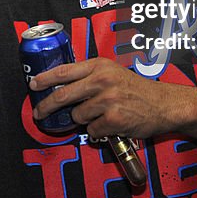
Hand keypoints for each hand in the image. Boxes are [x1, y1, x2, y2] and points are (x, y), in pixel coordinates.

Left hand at [30, 58, 182, 138]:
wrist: (164, 104)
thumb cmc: (137, 90)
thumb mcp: (113, 72)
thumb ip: (90, 76)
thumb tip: (61, 87)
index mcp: (100, 65)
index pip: (64, 71)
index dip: (45, 79)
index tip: (33, 85)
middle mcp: (102, 80)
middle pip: (63, 95)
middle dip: (47, 106)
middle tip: (39, 113)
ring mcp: (108, 100)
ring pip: (78, 116)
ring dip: (84, 120)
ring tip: (100, 116)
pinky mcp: (113, 119)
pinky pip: (92, 130)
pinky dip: (98, 131)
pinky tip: (110, 125)